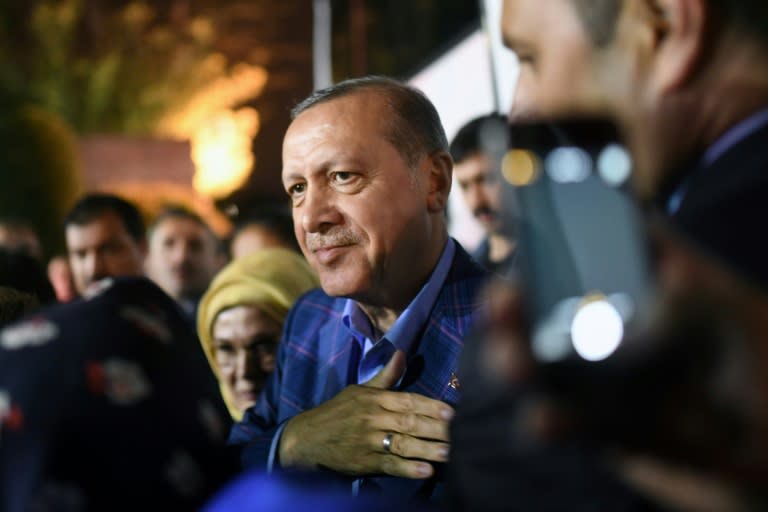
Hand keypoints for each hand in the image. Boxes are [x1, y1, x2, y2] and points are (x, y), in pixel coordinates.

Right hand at [278, 350, 454, 478]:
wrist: (306, 439)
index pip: (407, 400)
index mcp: (374, 399)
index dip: (430, 406)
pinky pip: (390, 465)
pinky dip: (408, 469)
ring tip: (450, 453)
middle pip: (409, 422)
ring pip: (403, 444)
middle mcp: (373, 419)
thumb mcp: (359, 391)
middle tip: (461, 432)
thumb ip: (385, 376)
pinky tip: (426, 471)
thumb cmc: (337, 412)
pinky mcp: (365, 462)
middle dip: (436, 428)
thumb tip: (402, 353)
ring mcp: (369, 441)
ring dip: (428, 449)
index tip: (451, 411)